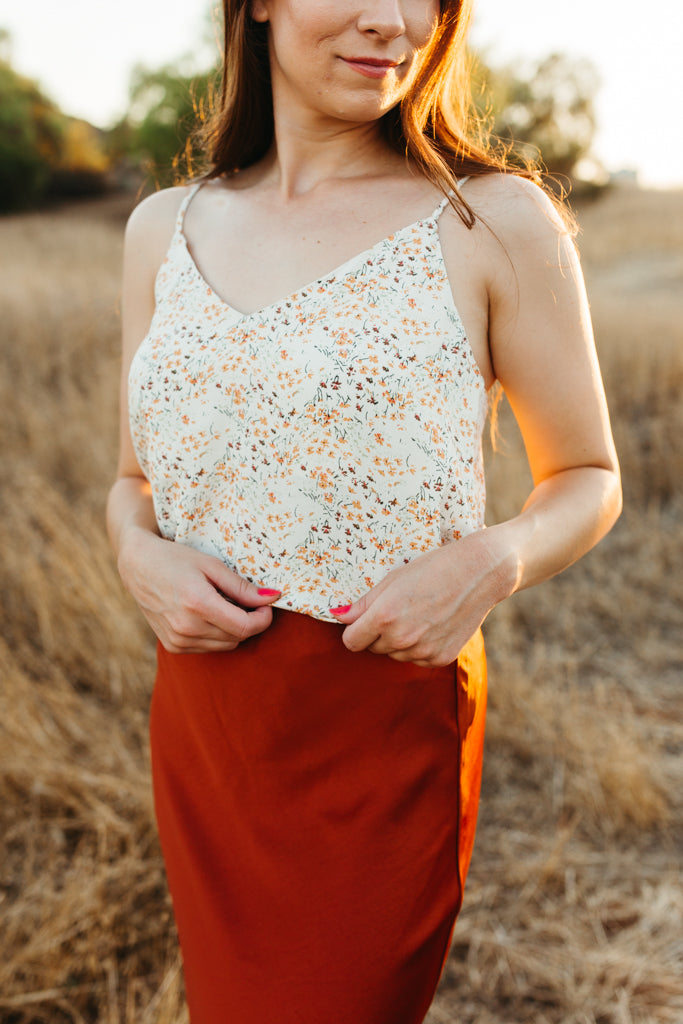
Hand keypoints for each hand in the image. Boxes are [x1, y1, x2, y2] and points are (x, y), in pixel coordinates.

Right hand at [117, 527, 280, 653]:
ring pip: (226, 645)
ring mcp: (178, 640)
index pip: (245, 627)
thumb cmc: (175, 559)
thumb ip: (242, 587)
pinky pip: (209, 647)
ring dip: (233, 629)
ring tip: (223, 604)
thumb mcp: (211, 565)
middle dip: (249, 621)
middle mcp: (186, 628)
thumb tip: (273, 598)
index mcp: (198, 604)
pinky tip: (207, 614)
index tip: (266, 605)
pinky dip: (216, 635)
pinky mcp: (173, 646)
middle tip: (245, 600)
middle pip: (238, 637)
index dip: (263, 618)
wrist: (137, 566)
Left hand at [330, 530, 513, 665]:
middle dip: (378, 633)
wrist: (479, 573)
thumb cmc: (432, 569)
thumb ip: (362, 604)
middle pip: (373, 648)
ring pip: (395, 655)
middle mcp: (402, 638)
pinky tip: (433, 625)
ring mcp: (422, 651)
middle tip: (399, 609)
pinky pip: (417, 660)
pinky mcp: (441, 658)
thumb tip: (336, 615)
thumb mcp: (392, 580)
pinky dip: (420, 647)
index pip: (351, 641)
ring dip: (399, 641)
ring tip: (419, 615)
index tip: (364, 620)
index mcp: (384, 617)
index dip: (355, 629)